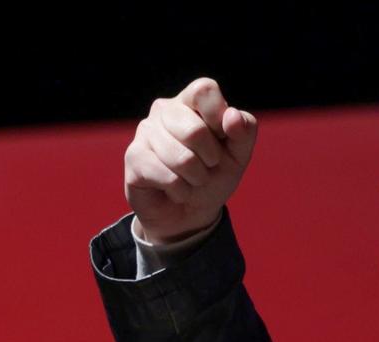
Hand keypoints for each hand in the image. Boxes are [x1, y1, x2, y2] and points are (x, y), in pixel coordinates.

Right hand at [122, 78, 258, 244]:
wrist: (189, 213)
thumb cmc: (214, 176)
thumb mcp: (239, 154)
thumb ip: (244, 130)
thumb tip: (231, 115)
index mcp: (190, 101)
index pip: (203, 90)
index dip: (218, 117)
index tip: (222, 137)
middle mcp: (164, 110)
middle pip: (194, 130)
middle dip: (210, 158)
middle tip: (207, 166)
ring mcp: (145, 132)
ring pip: (181, 158)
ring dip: (196, 178)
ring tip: (191, 180)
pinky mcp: (134, 157)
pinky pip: (166, 177)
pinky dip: (180, 191)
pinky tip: (175, 190)